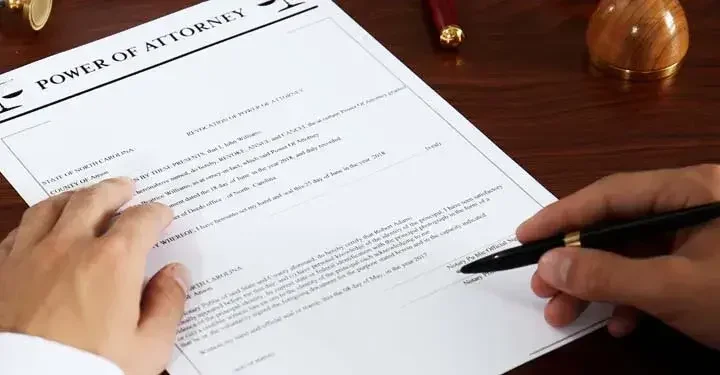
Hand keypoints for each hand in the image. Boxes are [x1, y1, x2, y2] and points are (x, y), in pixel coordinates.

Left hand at [0, 177, 189, 373]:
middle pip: (94, 200)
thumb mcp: (148, 348)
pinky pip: (18, 231)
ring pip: (51, 208)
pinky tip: (42, 228)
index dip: (156, 213)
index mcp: (114, 262)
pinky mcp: (2, 272)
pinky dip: (36, 222)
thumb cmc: (89, 370)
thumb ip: (168, 306)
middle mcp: (71, 248)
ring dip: (74, 197)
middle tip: (125, 188)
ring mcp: (31, 256)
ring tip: (84, 197)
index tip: (162, 215)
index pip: (141, 220)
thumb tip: (176, 275)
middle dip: (114, 190)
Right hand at [517, 164, 719, 349]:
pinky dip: (632, 297)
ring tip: (563, 313)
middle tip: (541, 287)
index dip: (563, 216)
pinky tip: (619, 323)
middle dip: (576, 261)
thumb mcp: (672, 287)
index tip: (524, 237)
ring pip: (631, 254)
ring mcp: (701, 235)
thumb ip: (607, 276)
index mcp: (690, 189)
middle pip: (616, 225)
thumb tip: (548, 265)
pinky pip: (656, 272)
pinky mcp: (706, 265)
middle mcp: (692, 202)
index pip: (610, 194)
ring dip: (596, 286)